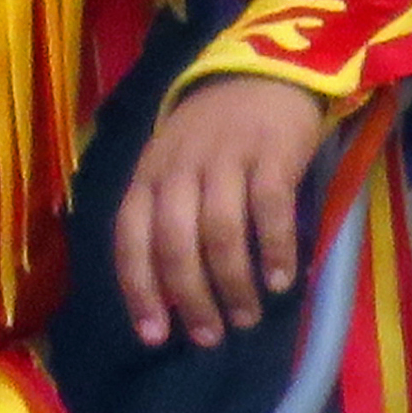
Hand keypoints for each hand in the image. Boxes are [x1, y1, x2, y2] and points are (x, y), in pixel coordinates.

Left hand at [113, 75, 326, 348]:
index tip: (154, 335)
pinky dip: (275, 249)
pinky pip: (270, 208)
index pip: (130, 236)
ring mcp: (224, 158)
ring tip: (247, 318)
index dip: (139, 288)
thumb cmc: (211, 138)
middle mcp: (179, 167)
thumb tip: (168, 296)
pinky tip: (282, 281)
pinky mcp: (270, 152)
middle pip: (175, 241)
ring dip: (233, 283)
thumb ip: (165, 218)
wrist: (260, 75)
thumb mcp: (172, 169)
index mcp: (148, 176)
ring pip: (220, 230)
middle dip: (190, 297)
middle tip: (210, 336)